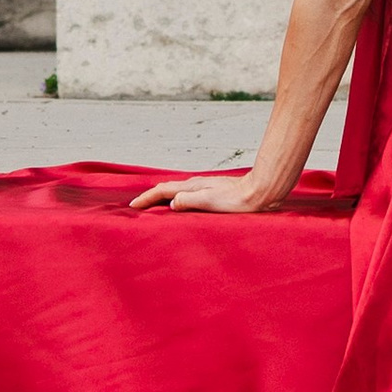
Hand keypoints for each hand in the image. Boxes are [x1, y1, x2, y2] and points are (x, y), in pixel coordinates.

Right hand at [129, 175, 282, 213]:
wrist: (259, 193)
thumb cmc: (238, 201)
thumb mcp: (211, 202)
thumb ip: (190, 201)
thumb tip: (170, 203)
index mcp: (192, 187)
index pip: (163, 191)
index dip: (146, 199)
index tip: (133, 206)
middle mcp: (196, 184)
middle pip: (166, 188)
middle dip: (150, 196)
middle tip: (137, 205)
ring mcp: (203, 187)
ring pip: (175, 190)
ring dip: (161, 196)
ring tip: (153, 204)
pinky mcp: (211, 192)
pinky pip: (185, 194)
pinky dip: (174, 198)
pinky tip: (180, 203)